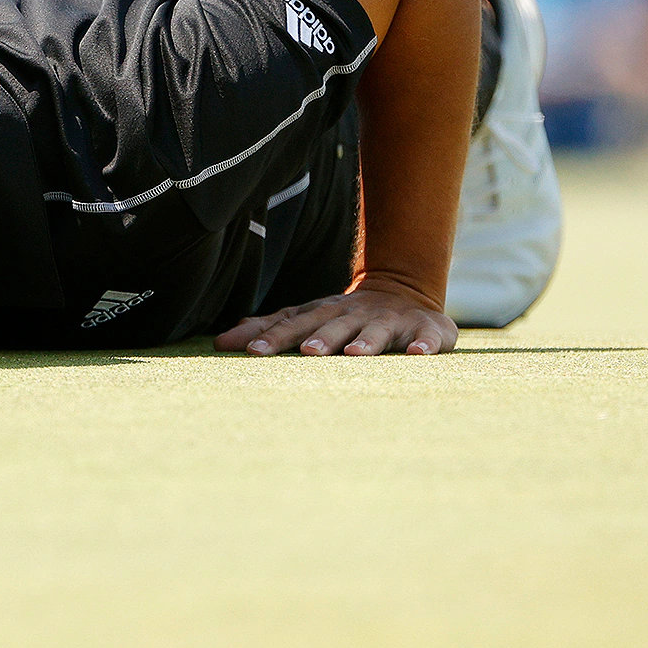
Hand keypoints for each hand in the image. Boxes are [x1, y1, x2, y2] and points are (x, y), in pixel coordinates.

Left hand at [214, 282, 457, 355]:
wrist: (405, 292)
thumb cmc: (344, 316)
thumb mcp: (307, 317)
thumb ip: (268, 328)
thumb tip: (220, 341)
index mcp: (323, 313)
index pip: (293, 324)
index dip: (273, 337)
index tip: (250, 350)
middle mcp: (354, 314)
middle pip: (333, 326)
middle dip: (319, 338)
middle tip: (307, 353)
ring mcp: (390, 321)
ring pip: (377, 331)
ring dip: (366, 342)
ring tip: (355, 355)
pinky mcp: (425, 329)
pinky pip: (427, 337)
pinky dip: (424, 345)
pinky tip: (417, 354)